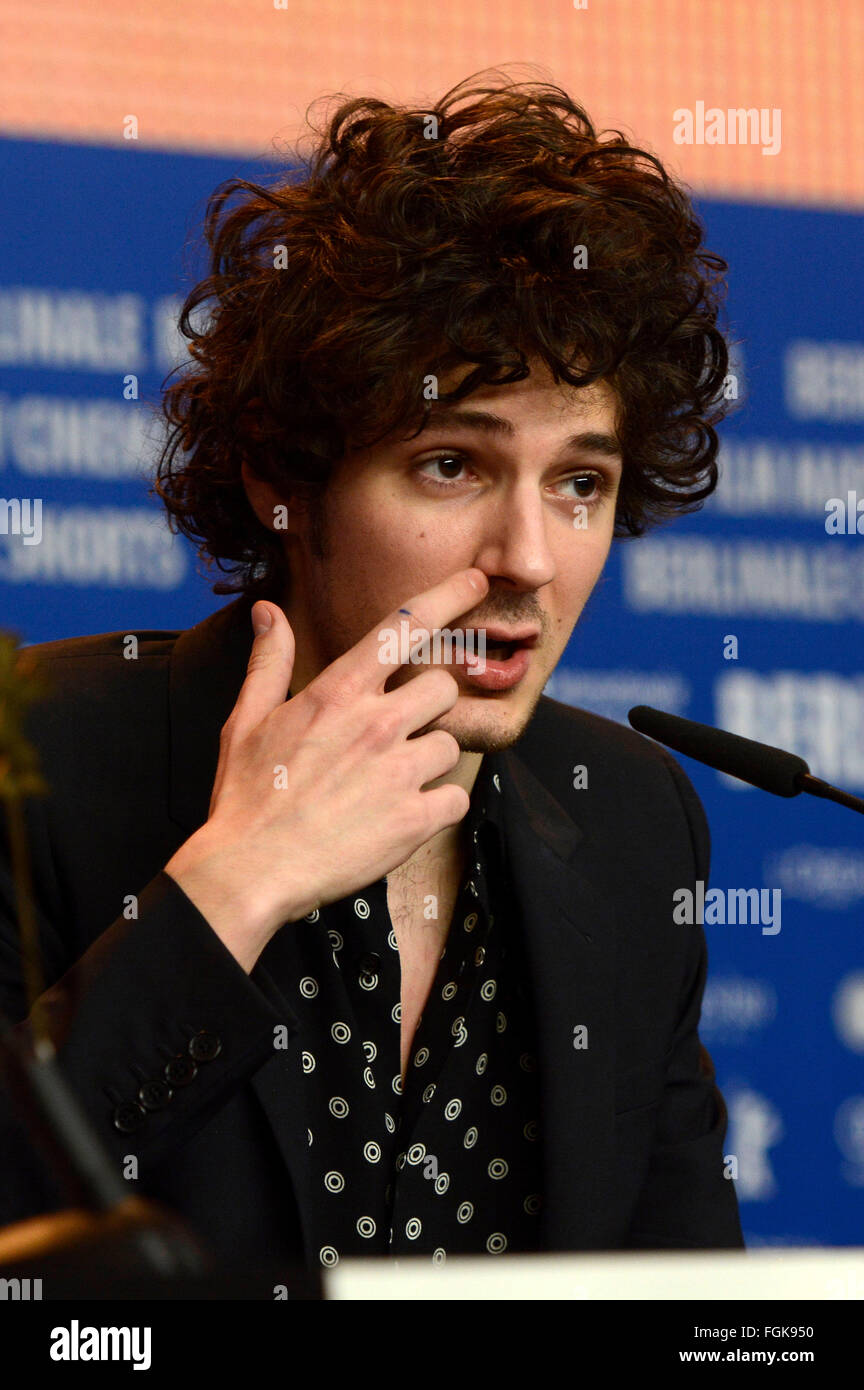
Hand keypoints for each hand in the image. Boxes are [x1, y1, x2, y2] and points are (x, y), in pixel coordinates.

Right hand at [164, 568, 488, 970]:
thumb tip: (269, 611)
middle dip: (427, 705)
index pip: (403, 625)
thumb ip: (269, 662)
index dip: (448, 595)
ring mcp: (399, 771)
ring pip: (449, 744)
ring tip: (385, 787)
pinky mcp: (416, 820)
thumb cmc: (247, 797)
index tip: (477, 579)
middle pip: (442, 685)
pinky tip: (400, 818)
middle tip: (394, 734)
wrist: (251, 873)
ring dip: (427, 762)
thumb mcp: (247, 721)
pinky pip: (456, 798)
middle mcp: (376, 722)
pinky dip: (436, 809)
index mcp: (338, 692)